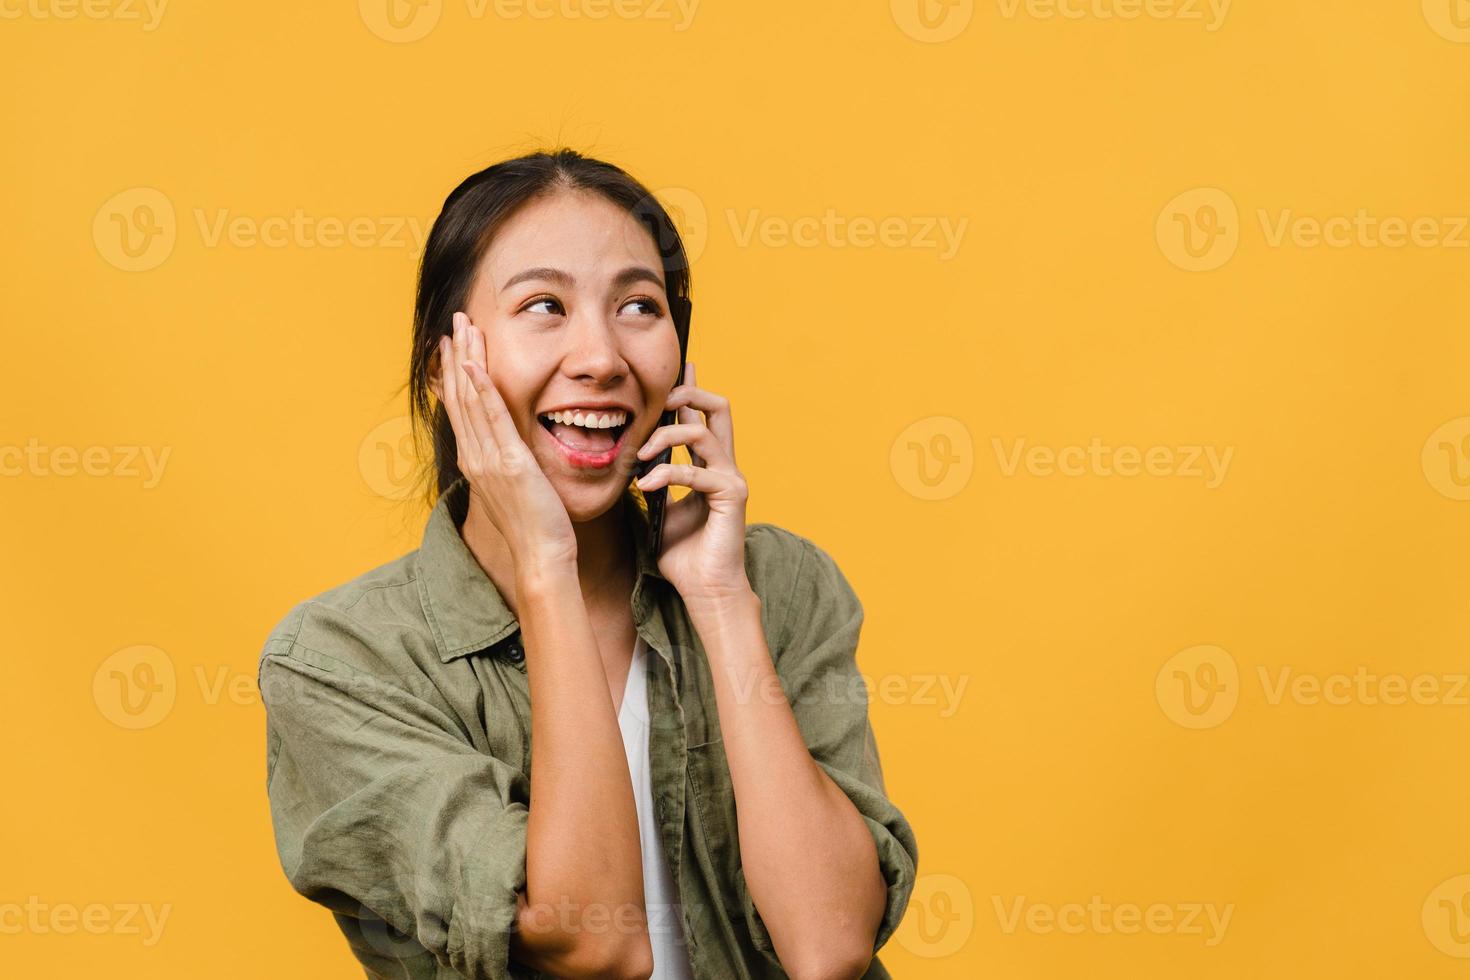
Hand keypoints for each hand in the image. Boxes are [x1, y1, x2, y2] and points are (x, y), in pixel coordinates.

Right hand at [434, 311, 577, 573]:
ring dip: (466, 359)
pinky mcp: (509, 462)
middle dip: (456, 356)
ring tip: (462, 328)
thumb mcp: (519, 487)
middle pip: (460, 396)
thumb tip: (514, 447)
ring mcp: (488, 459)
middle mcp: (476, 456)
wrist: (541, 556)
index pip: (461, 408)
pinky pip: (492, 418)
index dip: (455, 374)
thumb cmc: (537, 527)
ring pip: (471, 399)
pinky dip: (481, 388)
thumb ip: (511, 462)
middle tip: (453, 322)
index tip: (452, 345)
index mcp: (477, 461)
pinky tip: (474, 363)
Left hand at [633, 363, 751, 602]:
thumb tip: (633, 463)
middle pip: (718, 407)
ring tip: (641, 455)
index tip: (679, 365)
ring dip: (667, 436)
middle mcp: (724, 466)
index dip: (690, 389)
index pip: (701, 416)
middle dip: (689, 393)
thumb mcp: (658, 511)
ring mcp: (731, 478)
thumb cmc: (683, 556)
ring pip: (704, 432)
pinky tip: (646, 486)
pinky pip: (698, 472)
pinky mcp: (732, 496)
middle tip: (661, 400)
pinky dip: (668, 474)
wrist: (704, 589)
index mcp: (708, 466)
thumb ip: (653, 483)